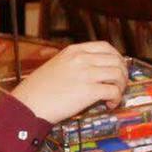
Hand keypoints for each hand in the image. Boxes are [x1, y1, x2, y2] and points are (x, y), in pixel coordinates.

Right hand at [12, 41, 126, 122]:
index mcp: (74, 51)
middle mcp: (82, 59)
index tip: (118, 67)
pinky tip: (109, 104)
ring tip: (114, 96)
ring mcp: (86, 74)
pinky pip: (113, 91)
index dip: (116, 57)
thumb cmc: (39, 89)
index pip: (105, 46)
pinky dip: (116, 99)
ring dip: (121, 86)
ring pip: (118, 74)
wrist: (29, 104)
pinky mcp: (89, 91)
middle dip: (122, 73)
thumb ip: (75, 63)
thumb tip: (94, 70)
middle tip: (119, 84)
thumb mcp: (56, 65)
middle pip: (116, 60)